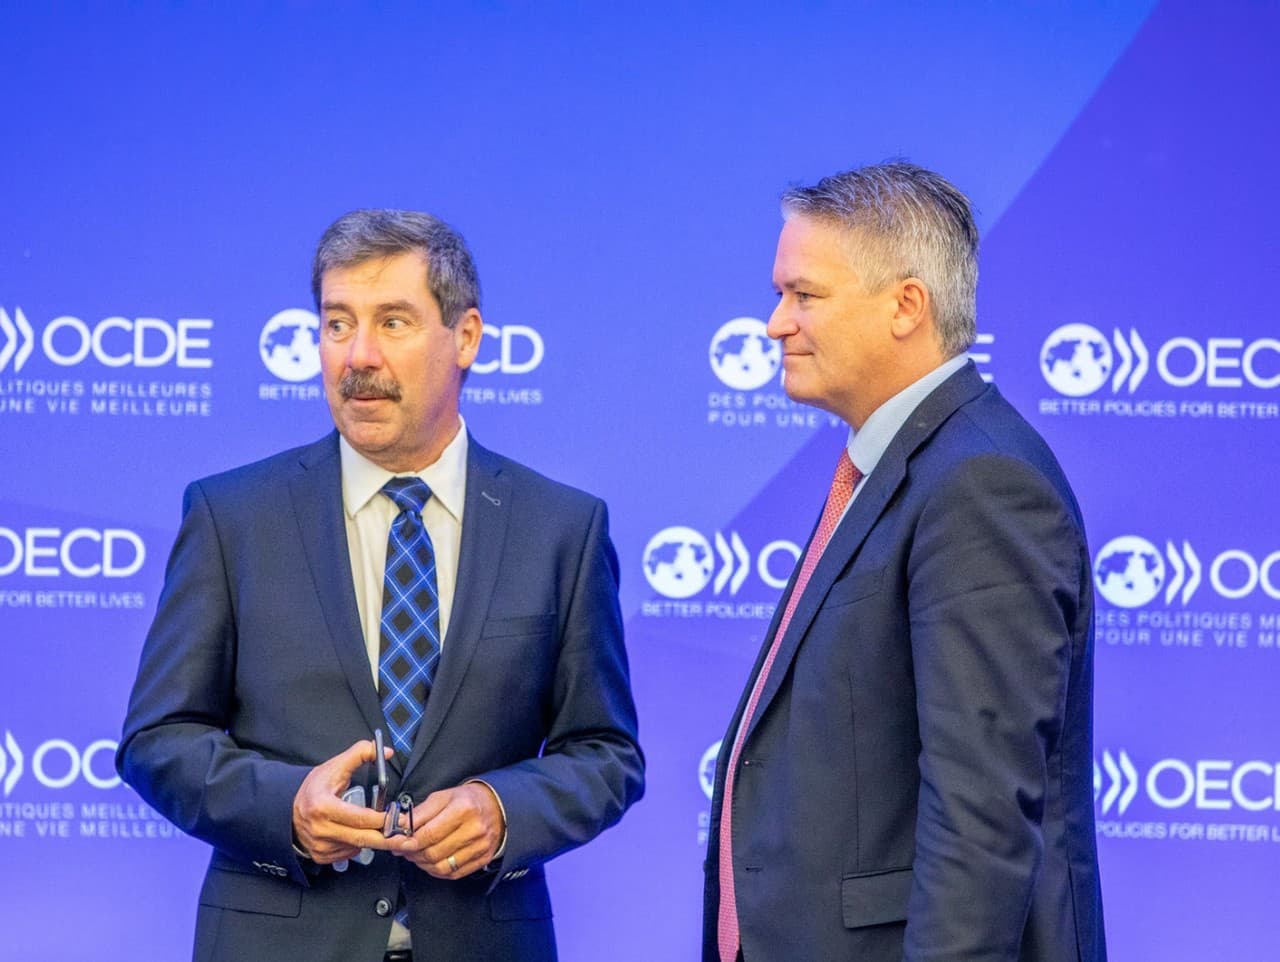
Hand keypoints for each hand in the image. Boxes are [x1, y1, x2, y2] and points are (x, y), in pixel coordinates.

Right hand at [291, 740, 394, 863]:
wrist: (289, 809)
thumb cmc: (315, 788)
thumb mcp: (335, 766)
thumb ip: (360, 753)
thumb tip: (386, 752)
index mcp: (323, 806)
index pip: (360, 817)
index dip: (382, 819)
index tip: (399, 817)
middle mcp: (320, 829)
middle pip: (362, 838)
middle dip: (387, 839)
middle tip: (406, 838)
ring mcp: (319, 845)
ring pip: (357, 847)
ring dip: (374, 841)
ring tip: (388, 833)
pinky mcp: (321, 856)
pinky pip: (349, 853)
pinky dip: (359, 845)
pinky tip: (362, 834)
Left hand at [388, 781, 504, 878]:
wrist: (497, 806)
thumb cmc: (468, 800)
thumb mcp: (443, 796)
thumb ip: (420, 812)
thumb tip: (398, 826)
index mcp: (463, 809)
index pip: (429, 834)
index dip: (408, 842)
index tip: (395, 843)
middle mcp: (474, 829)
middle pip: (433, 853)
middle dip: (412, 853)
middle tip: (403, 848)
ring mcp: (479, 847)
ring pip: (441, 867)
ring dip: (422, 864)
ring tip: (416, 854)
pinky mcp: (481, 859)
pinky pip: (452, 874)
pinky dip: (436, 871)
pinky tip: (431, 861)